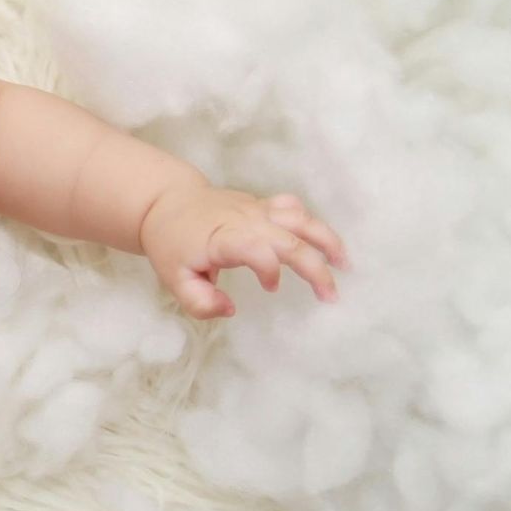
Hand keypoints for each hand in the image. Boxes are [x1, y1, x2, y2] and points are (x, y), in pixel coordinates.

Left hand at [138, 186, 347, 318]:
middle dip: (315, 267)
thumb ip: (199, 302)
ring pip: (300, 219)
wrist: (165, 200)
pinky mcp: (262, 204)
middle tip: (330, 296)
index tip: (269, 289)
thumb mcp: (173, 278)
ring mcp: (256, 209)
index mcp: (223, 237)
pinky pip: (293, 208)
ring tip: (345, 265)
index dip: (270, 270)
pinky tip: (323, 243)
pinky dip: (312, 224)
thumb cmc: (171, 241)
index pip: (258, 250)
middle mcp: (245, 219)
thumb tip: (230, 310)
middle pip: (290, 239)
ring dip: (326, 240)